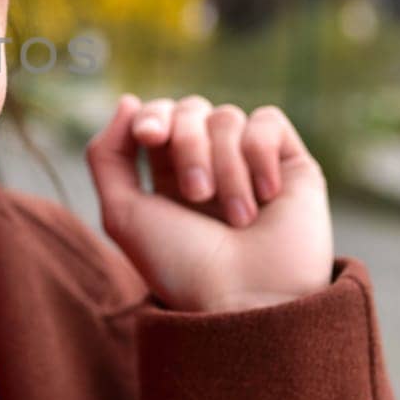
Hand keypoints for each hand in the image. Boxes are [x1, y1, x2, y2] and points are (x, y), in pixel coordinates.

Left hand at [84, 93, 333, 312]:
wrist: (249, 299)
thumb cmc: (182, 266)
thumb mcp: (123, 214)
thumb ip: (108, 156)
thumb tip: (128, 101)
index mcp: (168, 175)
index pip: (157, 116)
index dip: (152, 116)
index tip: (150, 137)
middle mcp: (210, 164)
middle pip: (190, 109)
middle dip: (187, 143)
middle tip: (196, 193)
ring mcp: (251, 163)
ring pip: (227, 117)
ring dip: (225, 166)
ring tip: (237, 218)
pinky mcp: (291, 164)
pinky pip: (267, 121)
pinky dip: (260, 153)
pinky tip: (267, 195)